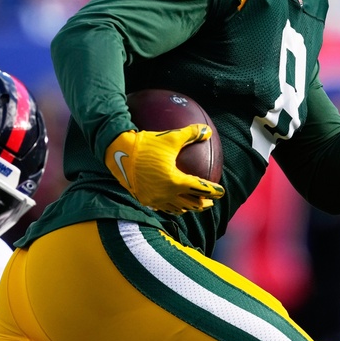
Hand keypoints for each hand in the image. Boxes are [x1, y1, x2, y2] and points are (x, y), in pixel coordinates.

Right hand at [105, 125, 224, 214]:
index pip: (200, 189)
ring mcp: (154, 199)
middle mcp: (166, 194)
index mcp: (175, 181)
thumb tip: (207, 131)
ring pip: (177, 209)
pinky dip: (173, 208)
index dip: (213, 191)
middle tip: (210, 201)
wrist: (118, 153)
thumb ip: (191, 134)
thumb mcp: (170, 138)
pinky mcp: (144, 200)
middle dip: (203, 203)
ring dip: (189, 207)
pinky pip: (163, 208)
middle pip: (191, 204)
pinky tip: (174, 204)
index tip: (221, 191)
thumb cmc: (146, 144)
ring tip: (195, 205)